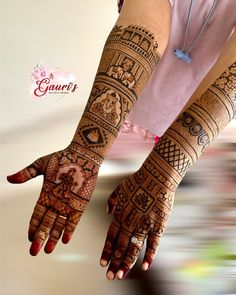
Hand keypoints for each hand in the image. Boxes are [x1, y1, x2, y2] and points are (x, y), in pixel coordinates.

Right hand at [7, 144, 99, 254]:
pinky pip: (74, 219)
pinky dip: (70, 229)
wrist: (82, 155)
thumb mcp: (41, 165)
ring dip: (54, 237)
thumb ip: (27, 173)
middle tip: (34, 251)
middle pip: (47, 223)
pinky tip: (65, 239)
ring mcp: (68, 203)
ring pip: (59, 224)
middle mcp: (57, 202)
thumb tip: (9, 178)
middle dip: (40, 237)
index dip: (33, 226)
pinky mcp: (80, 203)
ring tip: (48, 250)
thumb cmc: (62, 158)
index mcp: (46, 194)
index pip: (38, 214)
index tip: (29, 237)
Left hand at [100, 157, 174, 279]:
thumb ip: (112, 201)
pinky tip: (145, 266)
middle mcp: (131, 221)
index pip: (111, 236)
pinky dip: (149, 255)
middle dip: (115, 262)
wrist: (156, 175)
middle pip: (121, 245)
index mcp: (121, 213)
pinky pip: (154, 243)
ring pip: (134, 247)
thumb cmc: (138, 180)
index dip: (107, 251)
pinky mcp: (159, 224)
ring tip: (121, 275)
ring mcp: (145, 223)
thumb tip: (108, 213)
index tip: (102, 264)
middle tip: (110, 276)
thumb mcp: (120, 188)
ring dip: (127, 262)